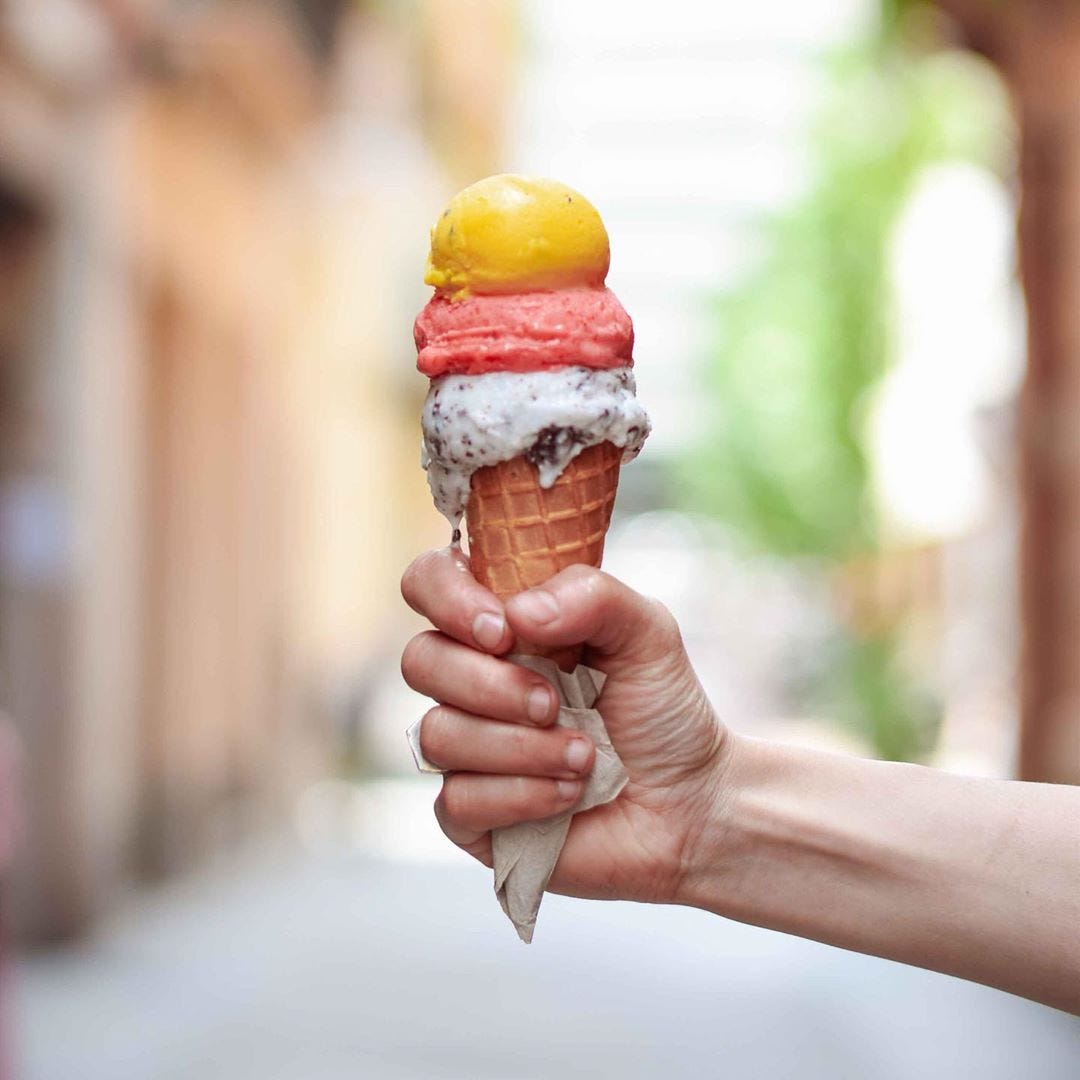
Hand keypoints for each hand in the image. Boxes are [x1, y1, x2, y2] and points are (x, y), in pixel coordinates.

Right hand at [400, 547, 729, 904]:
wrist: (691, 804)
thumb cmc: (662, 712)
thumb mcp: (648, 633)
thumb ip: (592, 595)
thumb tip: (518, 613)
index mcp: (505, 624)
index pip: (431, 583)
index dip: (448, 599)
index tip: (504, 631)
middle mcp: (473, 679)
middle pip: (420, 660)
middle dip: (491, 685)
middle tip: (555, 704)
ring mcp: (466, 748)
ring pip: (438, 734)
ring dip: (520, 748)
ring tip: (584, 757)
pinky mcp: (470, 814)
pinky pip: (456, 801)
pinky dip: (521, 796)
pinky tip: (568, 795)